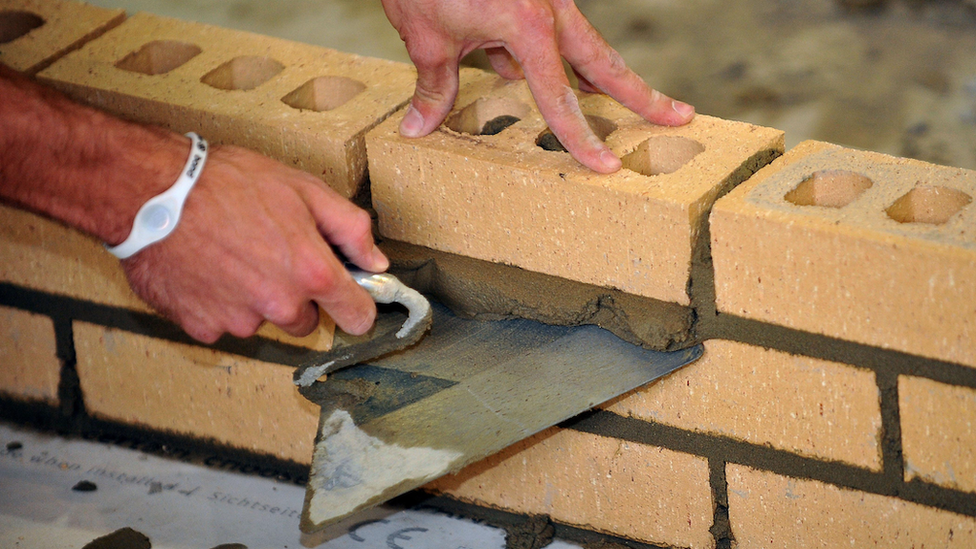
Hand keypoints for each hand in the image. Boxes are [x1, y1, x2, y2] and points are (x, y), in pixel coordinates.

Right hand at [122, 144, 387, 342]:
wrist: (153, 192)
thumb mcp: (304, 189)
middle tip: (270, 256)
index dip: (356, 305)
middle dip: (295, 296)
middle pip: (306, 321)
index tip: (349, 299)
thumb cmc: (228, 183)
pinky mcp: (202, 327)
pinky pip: (222, 323)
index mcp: (312, 273)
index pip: (358, 317)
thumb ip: (350, 228)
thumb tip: (376, 261)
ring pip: (262, 321)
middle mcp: (280, 305)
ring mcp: (240, 321)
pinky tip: (205, 270)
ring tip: (231, 255)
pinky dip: (217, 303)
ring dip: (254, 299)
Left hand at [380, 0, 694, 172]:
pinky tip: (534, 75)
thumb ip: (434, 86)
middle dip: (642, 94)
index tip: (606, 166)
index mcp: (529, 24)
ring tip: (635, 103)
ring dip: (602, 78)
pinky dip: (549, 58)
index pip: (559, 97)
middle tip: (679, 117)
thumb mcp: (425, 36)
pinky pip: (548, 34)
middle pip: (605, 62)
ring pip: (583, 47)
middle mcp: (548, 9)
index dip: (580, 137)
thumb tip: (418, 128)